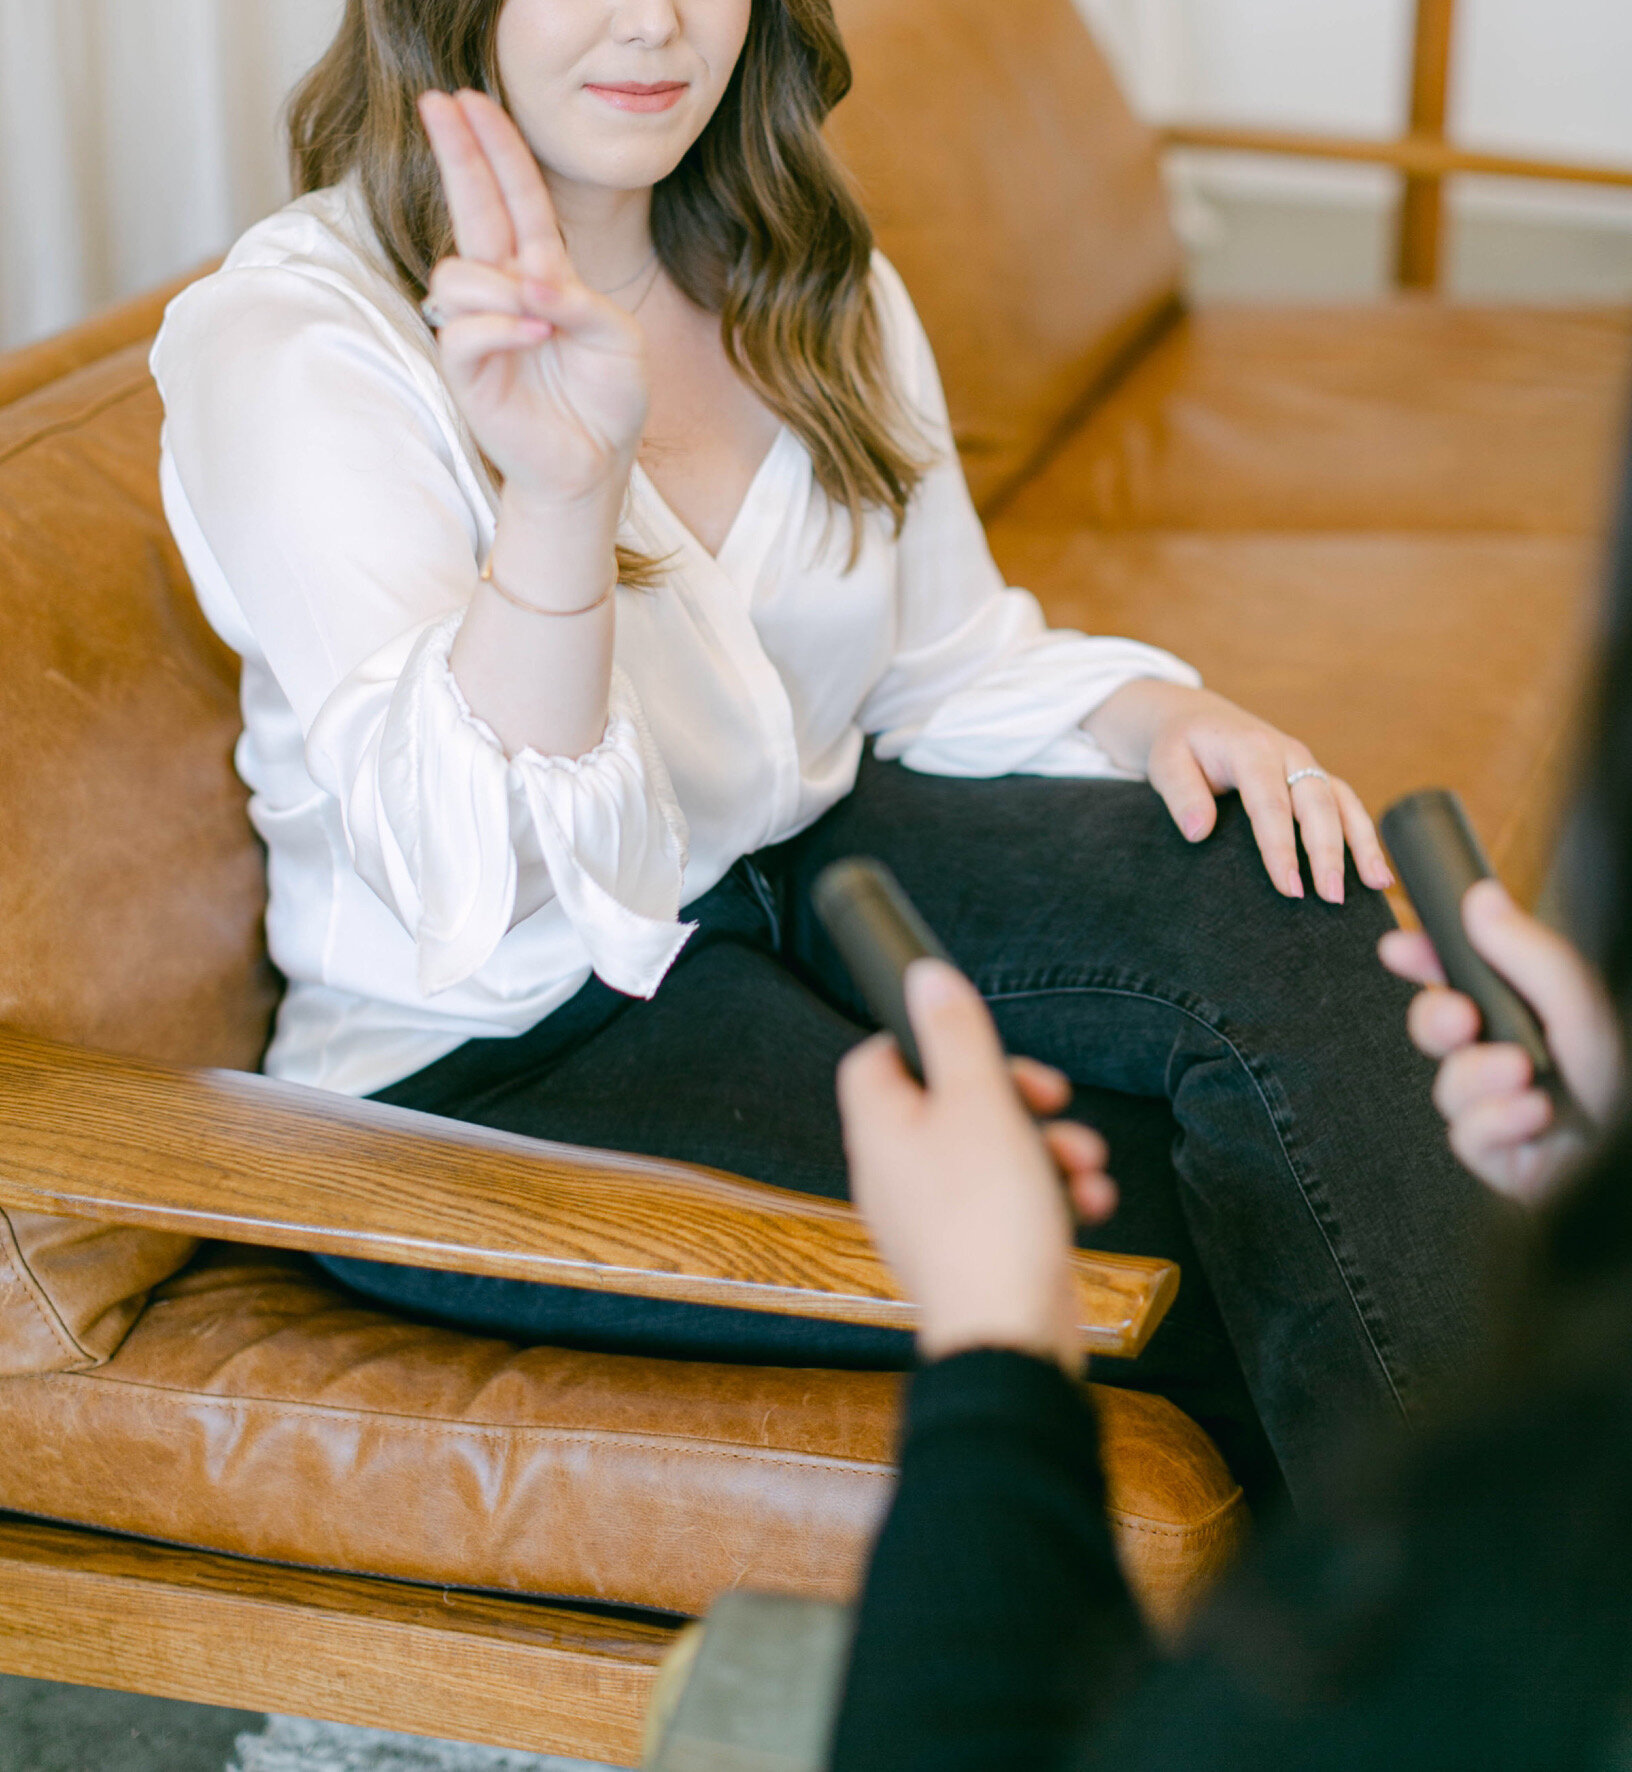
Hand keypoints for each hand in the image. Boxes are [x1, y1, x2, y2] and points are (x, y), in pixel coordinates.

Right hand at [418, 90, 648, 508]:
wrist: (594, 464)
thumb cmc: (607, 400)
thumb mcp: (618, 340)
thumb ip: (581, 301)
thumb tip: (529, 283)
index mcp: (543, 273)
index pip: (515, 201)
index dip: (494, 149)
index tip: (469, 98)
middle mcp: (504, 292)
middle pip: (472, 210)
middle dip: (458, 154)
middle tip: (438, 102)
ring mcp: (480, 329)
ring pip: (459, 272)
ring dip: (500, 285)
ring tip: (542, 318)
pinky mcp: (466, 372)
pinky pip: (465, 329)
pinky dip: (502, 326)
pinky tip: (535, 337)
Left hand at [836, 959, 1116, 1372]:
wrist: (1010, 1336)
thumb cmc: (987, 1225)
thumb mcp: (979, 1104)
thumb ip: (955, 1035)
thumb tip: (926, 978)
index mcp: (880, 1130)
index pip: (875, 1058)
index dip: (921, 1038)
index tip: (971, 1040)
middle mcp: (897, 1172)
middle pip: (947, 1101)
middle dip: (1014, 1094)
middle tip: (1048, 1096)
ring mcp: (934, 1215)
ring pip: (992, 1151)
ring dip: (1048, 1146)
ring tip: (1082, 1159)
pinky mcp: (974, 1250)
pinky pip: (1011, 1201)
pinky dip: (1051, 1194)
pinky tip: (1086, 1202)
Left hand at [1085, 680, 1391, 903]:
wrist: (1197, 719)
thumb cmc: (1179, 746)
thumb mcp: (1165, 762)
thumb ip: (1181, 793)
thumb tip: (1197, 832)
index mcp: (1252, 750)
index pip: (1271, 805)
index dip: (1281, 848)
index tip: (1289, 888)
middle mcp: (1288, 754)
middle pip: (1318, 804)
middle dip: (1328, 852)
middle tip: (1332, 897)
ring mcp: (1305, 766)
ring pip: (1343, 803)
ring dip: (1362, 843)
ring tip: (1378, 885)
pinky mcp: (1313, 779)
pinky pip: (1346, 805)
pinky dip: (1364, 835)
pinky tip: (1376, 871)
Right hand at [1379, 880, 1622, 1203]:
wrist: (1625, 1157)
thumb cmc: (1621, 1086)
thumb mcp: (1579, 1009)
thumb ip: (1530, 955)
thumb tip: (1483, 899)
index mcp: (1531, 1011)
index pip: (1463, 976)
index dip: (1425, 958)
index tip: (1400, 948)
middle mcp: (1511, 1054)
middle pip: (1436, 1027)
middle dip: (1435, 1020)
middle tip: (1459, 1018)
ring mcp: (1501, 1106)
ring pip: (1447, 1085)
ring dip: (1479, 1079)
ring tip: (1522, 1077)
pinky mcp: (1498, 1155)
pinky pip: (1465, 1135)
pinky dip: (1495, 1123)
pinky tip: (1532, 1115)